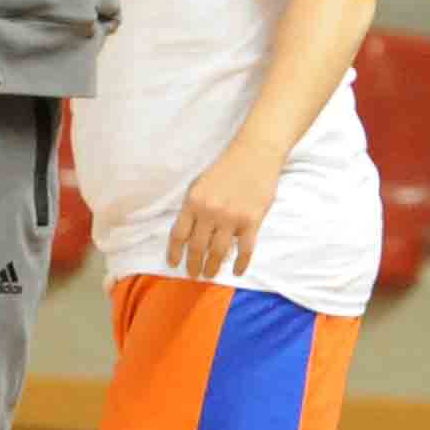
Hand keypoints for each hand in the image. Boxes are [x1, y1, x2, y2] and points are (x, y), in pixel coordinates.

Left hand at [169, 140, 283, 281]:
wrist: (254, 154)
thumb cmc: (225, 168)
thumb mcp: (200, 184)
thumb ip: (193, 207)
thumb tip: (188, 234)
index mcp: (193, 201)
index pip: (179, 234)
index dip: (175, 252)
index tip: (174, 264)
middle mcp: (210, 211)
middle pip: (197, 246)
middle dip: (194, 264)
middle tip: (194, 275)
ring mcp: (232, 217)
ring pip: (219, 251)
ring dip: (213, 266)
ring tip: (210, 274)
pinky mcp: (252, 221)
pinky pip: (245, 249)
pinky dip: (241, 263)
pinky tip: (237, 272)